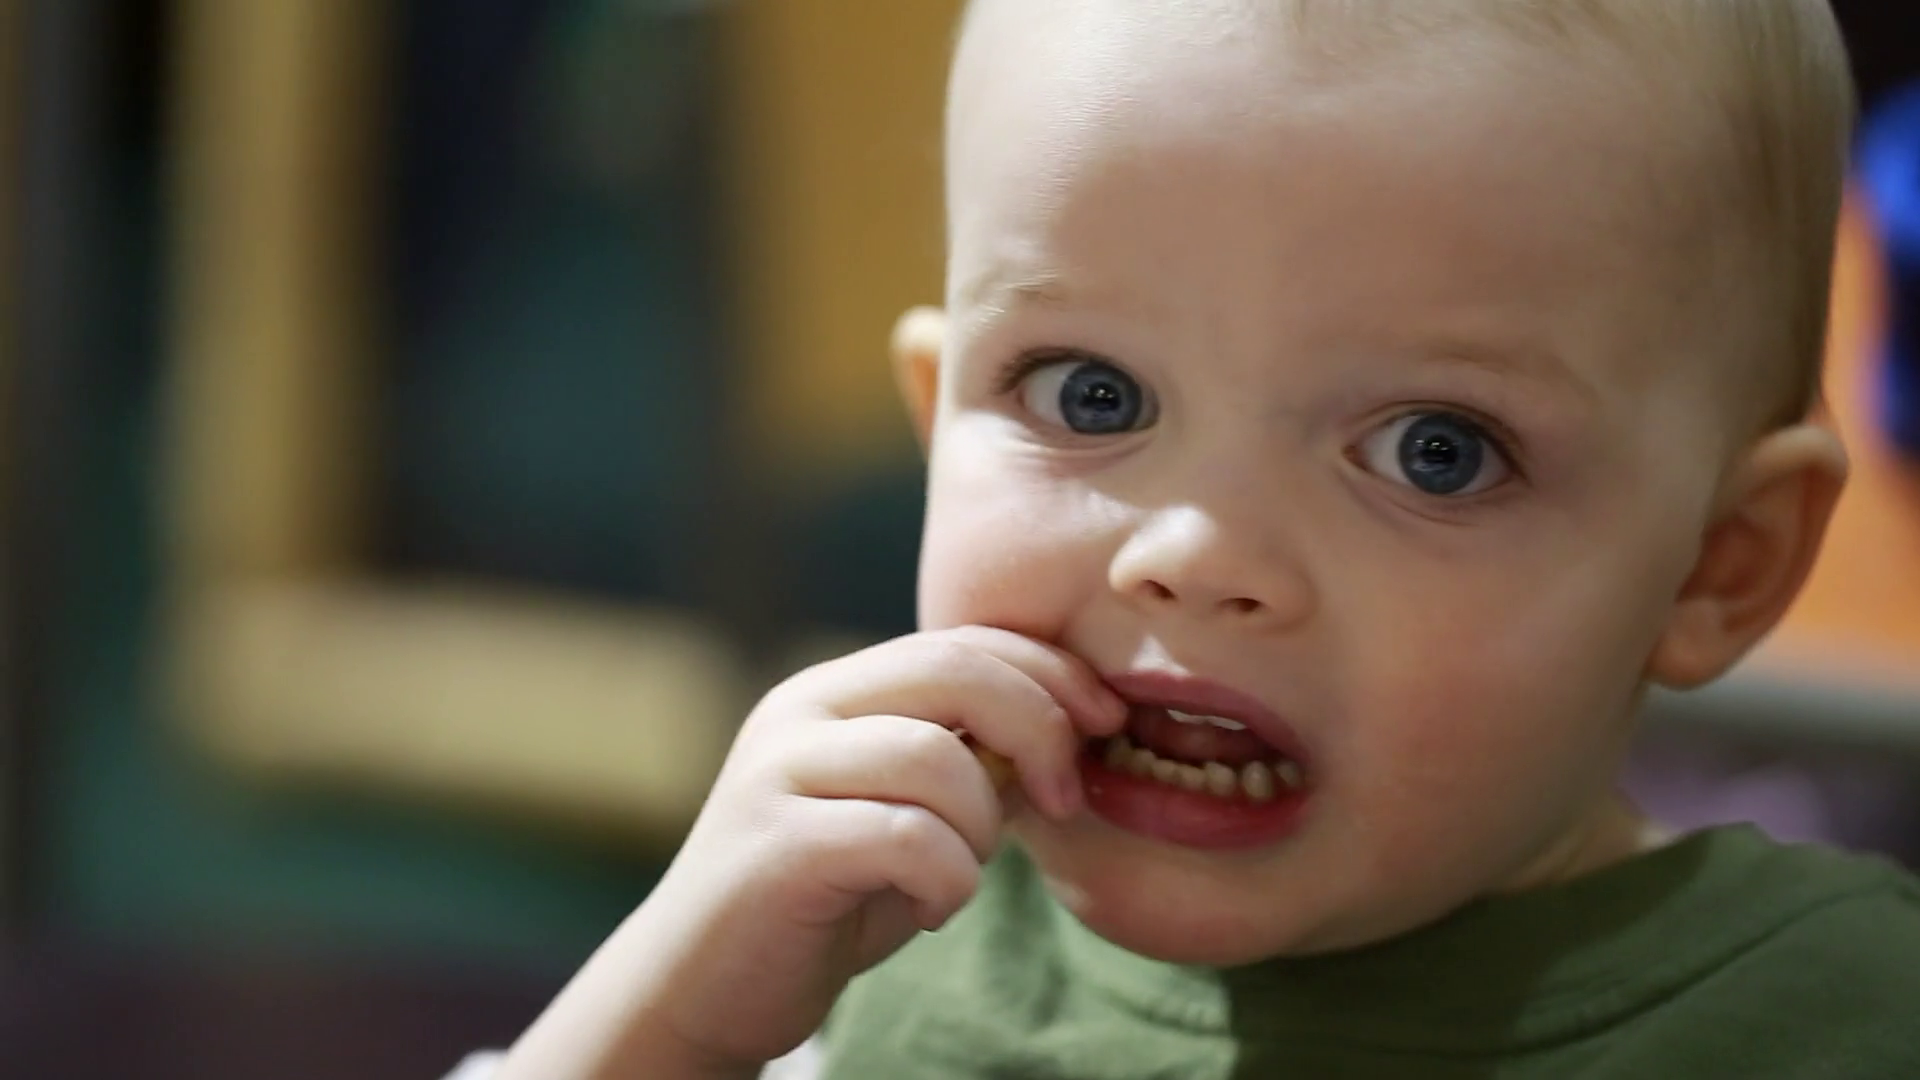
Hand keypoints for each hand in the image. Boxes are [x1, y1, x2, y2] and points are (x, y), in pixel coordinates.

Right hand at [498, 627, 1125, 1078]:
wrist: (704, 986)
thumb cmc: (824, 899)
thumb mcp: (904, 813)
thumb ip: (964, 761)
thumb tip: (1069, 726)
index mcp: (836, 691)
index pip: (963, 638)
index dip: (1050, 672)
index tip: (1105, 724)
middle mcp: (801, 712)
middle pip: (956, 669)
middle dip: (1040, 728)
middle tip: (1061, 799)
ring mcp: (780, 772)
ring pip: (935, 757)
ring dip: (981, 825)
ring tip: (961, 872)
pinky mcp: (777, 845)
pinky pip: (907, 838)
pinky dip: (948, 879)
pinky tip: (928, 910)